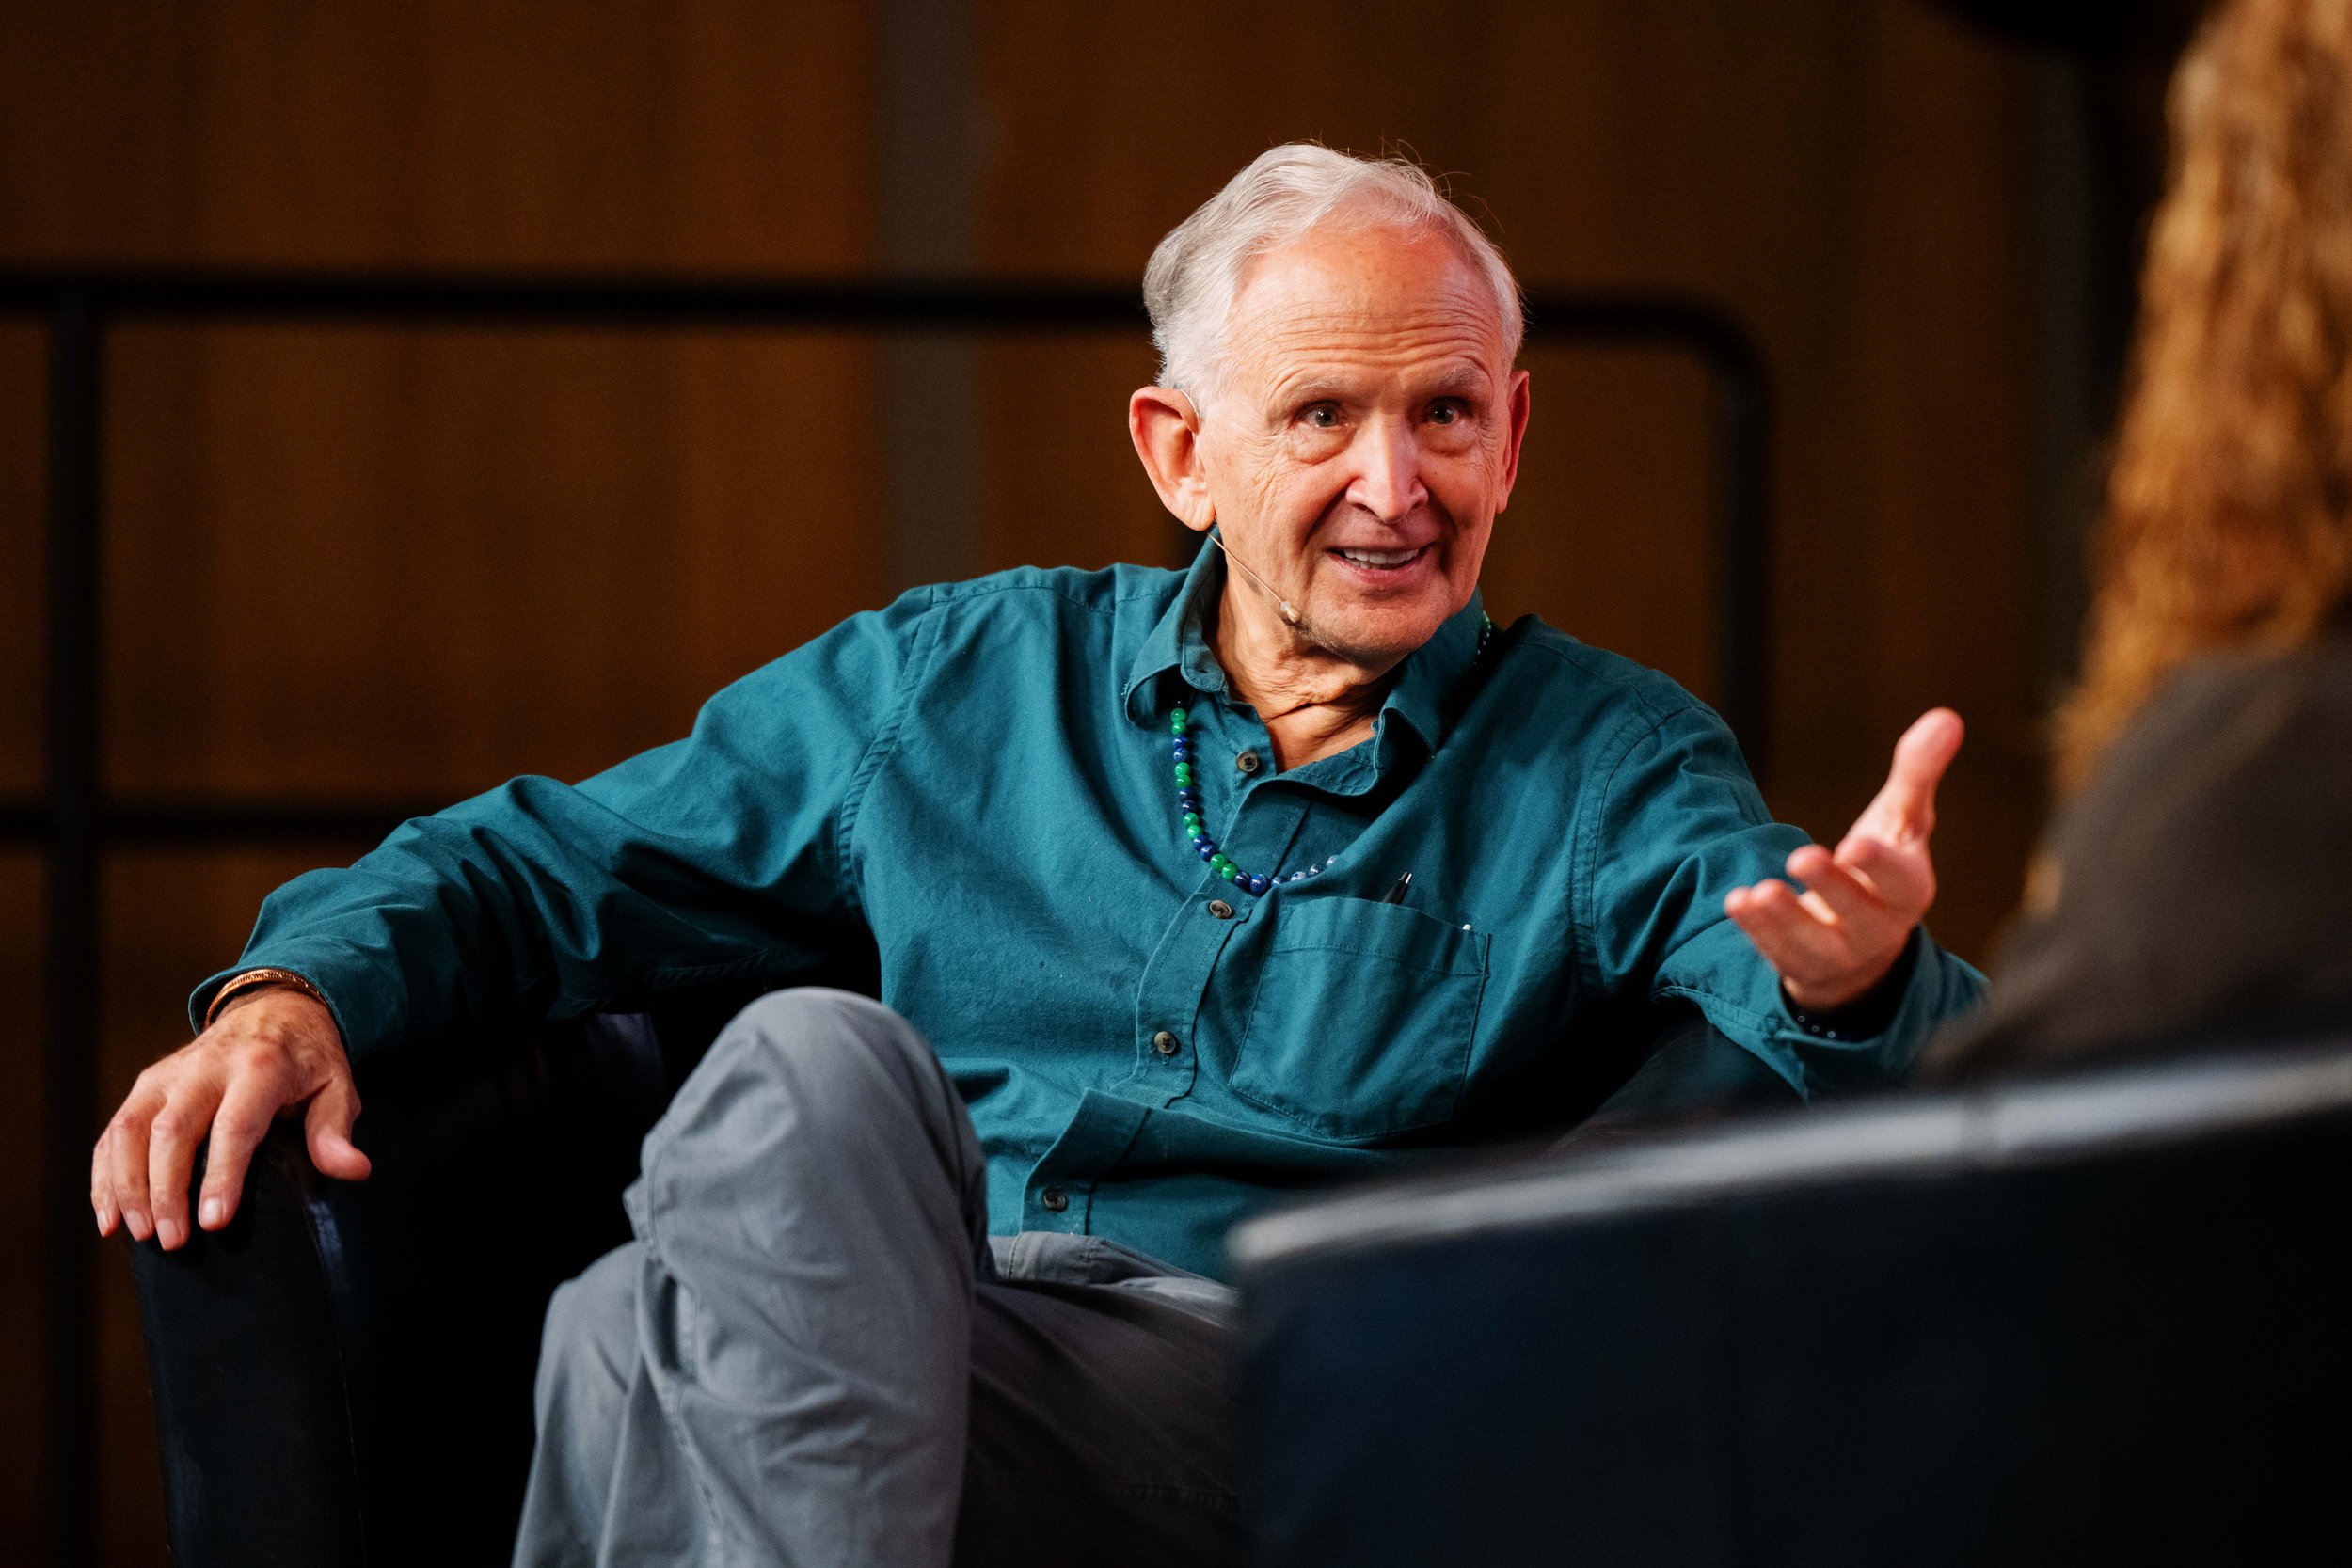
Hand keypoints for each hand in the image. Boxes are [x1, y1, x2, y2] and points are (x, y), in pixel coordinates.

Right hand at [92, 986, 368, 1249]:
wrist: (274, 1008)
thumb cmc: (307, 1059)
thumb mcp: (337, 1087)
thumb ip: (336, 1131)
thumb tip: (354, 1170)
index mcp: (260, 1067)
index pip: (235, 1125)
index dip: (222, 1175)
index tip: (213, 1222)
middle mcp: (206, 1067)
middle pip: (172, 1130)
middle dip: (167, 1190)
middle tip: (174, 1240)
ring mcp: (169, 1074)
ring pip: (131, 1129)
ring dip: (129, 1185)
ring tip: (141, 1233)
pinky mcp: (147, 1084)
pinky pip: (114, 1131)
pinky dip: (105, 1175)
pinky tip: (109, 1217)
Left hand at [1725, 708, 1962, 1010]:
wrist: (1863, 943)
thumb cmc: (1883, 868)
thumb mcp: (1902, 821)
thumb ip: (1918, 774)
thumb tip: (1947, 717)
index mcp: (1909, 890)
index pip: (1901, 881)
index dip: (1881, 865)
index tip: (1857, 844)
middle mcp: (1878, 928)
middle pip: (1857, 911)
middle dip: (1832, 887)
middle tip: (1801, 855)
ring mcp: (1839, 953)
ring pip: (1815, 943)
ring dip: (1786, 918)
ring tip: (1761, 891)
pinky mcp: (1801, 966)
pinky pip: (1779, 954)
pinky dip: (1758, 931)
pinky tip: (1737, 902)